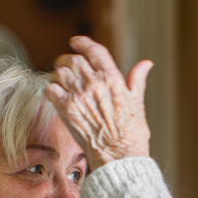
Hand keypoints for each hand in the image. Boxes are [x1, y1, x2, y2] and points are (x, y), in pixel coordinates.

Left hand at [47, 36, 152, 170]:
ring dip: (59, 75)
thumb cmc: (131, 134)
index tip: (76, 42)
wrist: (119, 156)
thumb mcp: (137, 103)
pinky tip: (56, 95)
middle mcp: (94, 83)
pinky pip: (50, 89)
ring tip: (61, 82)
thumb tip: (146, 64)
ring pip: (60, 72)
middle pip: (74, 59)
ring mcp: (78, 95)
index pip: (94, 51)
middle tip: (66, 65)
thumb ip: (136, 80)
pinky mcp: (66, 109)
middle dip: (69, 60)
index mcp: (113, 78)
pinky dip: (51, 90)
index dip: (83, 42)